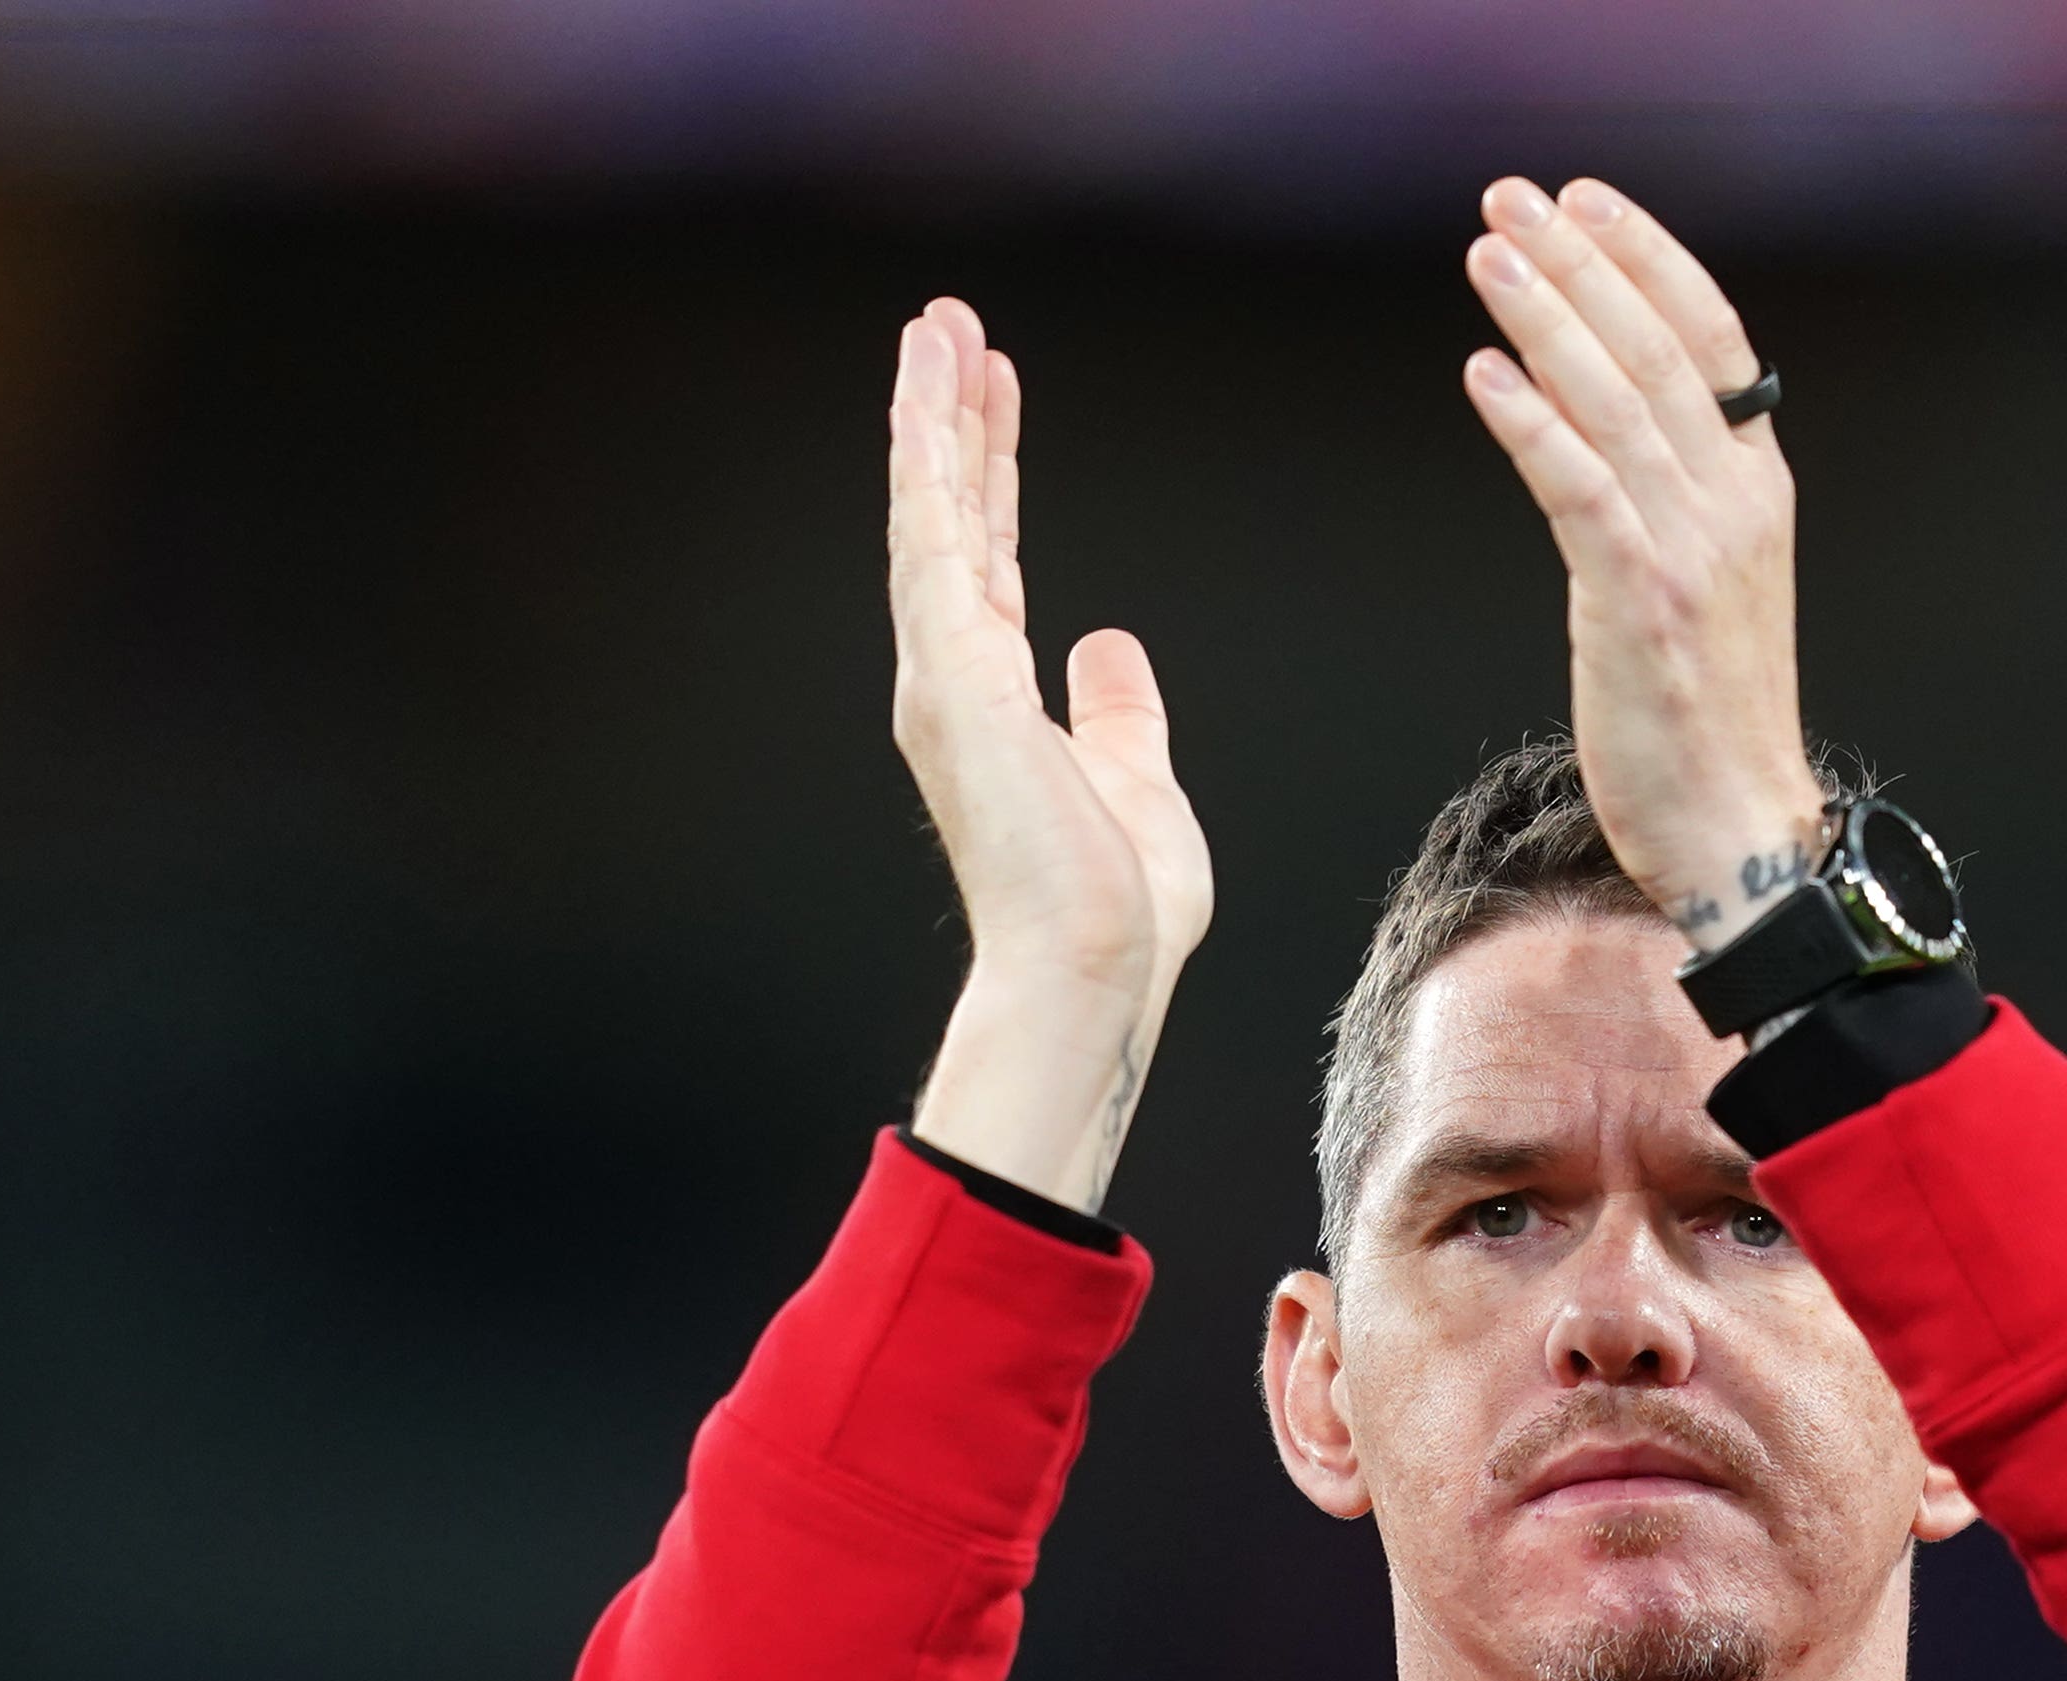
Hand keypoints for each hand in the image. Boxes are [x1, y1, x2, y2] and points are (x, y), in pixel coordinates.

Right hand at [883, 296, 1211, 1206]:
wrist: (1094, 968)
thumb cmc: (1120, 908)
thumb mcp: (1139, 782)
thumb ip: (1118, 711)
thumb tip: (1107, 645)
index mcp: (996, 705)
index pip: (991, 561)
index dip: (990, 475)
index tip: (994, 396)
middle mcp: (956, 681)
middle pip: (950, 520)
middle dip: (950, 421)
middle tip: (949, 328)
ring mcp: (947, 674)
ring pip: (930, 514)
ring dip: (930, 415)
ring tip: (936, 326)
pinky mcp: (955, 674)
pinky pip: (935, 542)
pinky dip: (929, 463)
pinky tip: (927, 394)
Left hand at [1453, 179, 1817, 951]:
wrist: (1738, 827)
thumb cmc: (1708, 717)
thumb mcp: (1708, 582)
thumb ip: (1674, 496)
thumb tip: (1597, 415)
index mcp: (1757, 491)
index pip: (1711, 341)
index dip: (1649, 261)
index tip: (1587, 203)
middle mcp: (1734, 505)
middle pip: (1654, 351)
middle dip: (1580, 264)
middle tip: (1511, 201)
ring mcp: (1692, 551)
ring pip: (1615, 404)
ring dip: (1546, 319)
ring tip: (1489, 257)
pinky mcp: (1642, 603)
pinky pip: (1581, 490)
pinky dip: (1531, 424)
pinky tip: (1484, 375)